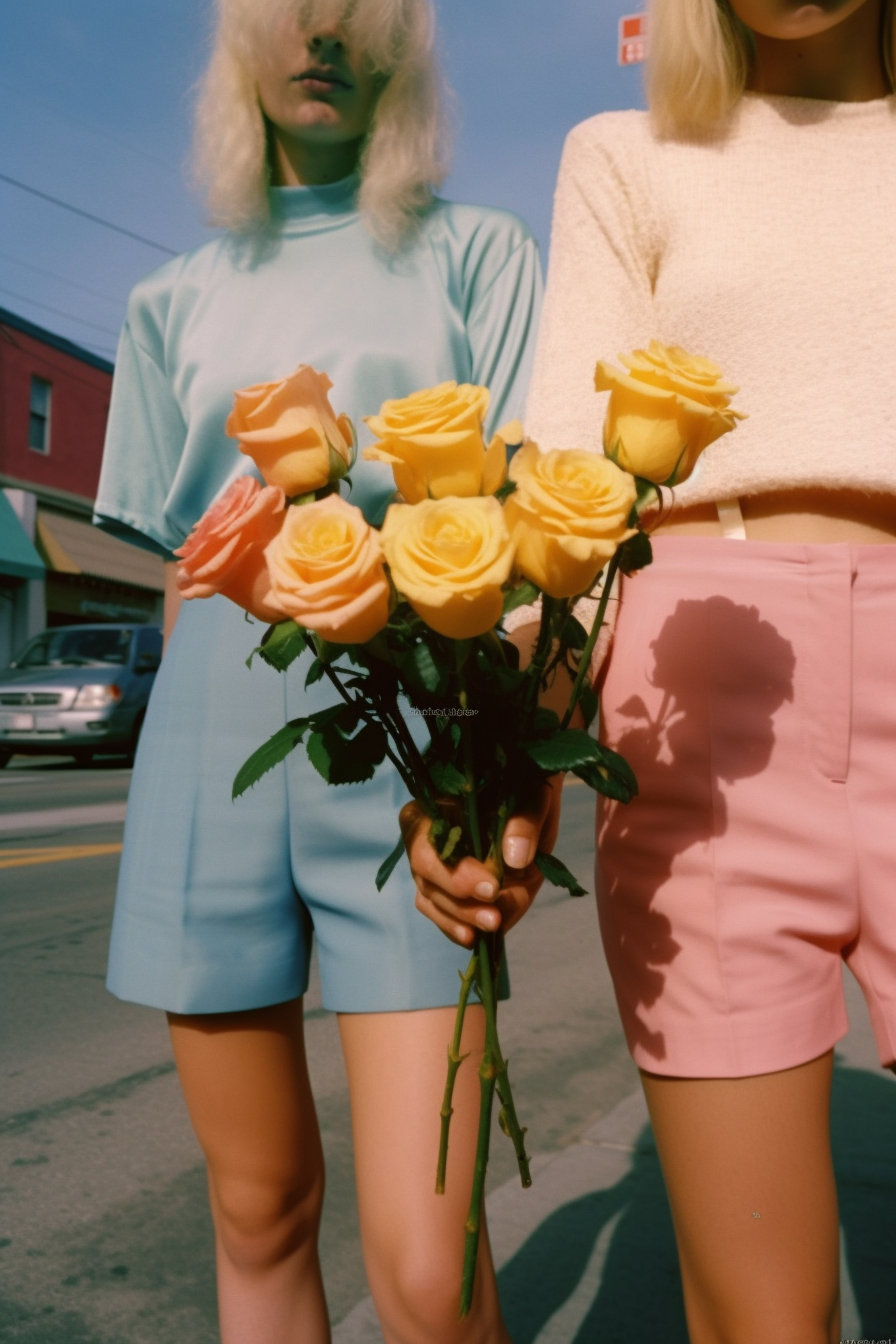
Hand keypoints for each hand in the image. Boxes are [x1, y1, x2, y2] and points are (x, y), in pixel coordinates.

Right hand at [402, 778, 562, 947]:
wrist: (528, 802)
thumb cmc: (524, 789)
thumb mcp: (530, 797)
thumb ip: (524, 821)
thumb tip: (515, 859)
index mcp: (432, 807)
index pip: (424, 843)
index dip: (453, 871)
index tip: (492, 886)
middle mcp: (423, 838)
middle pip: (426, 877)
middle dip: (459, 900)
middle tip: (494, 915)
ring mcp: (433, 866)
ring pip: (432, 899)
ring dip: (462, 917)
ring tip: (494, 924)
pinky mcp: (448, 890)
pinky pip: (442, 913)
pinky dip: (457, 926)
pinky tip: (476, 938)